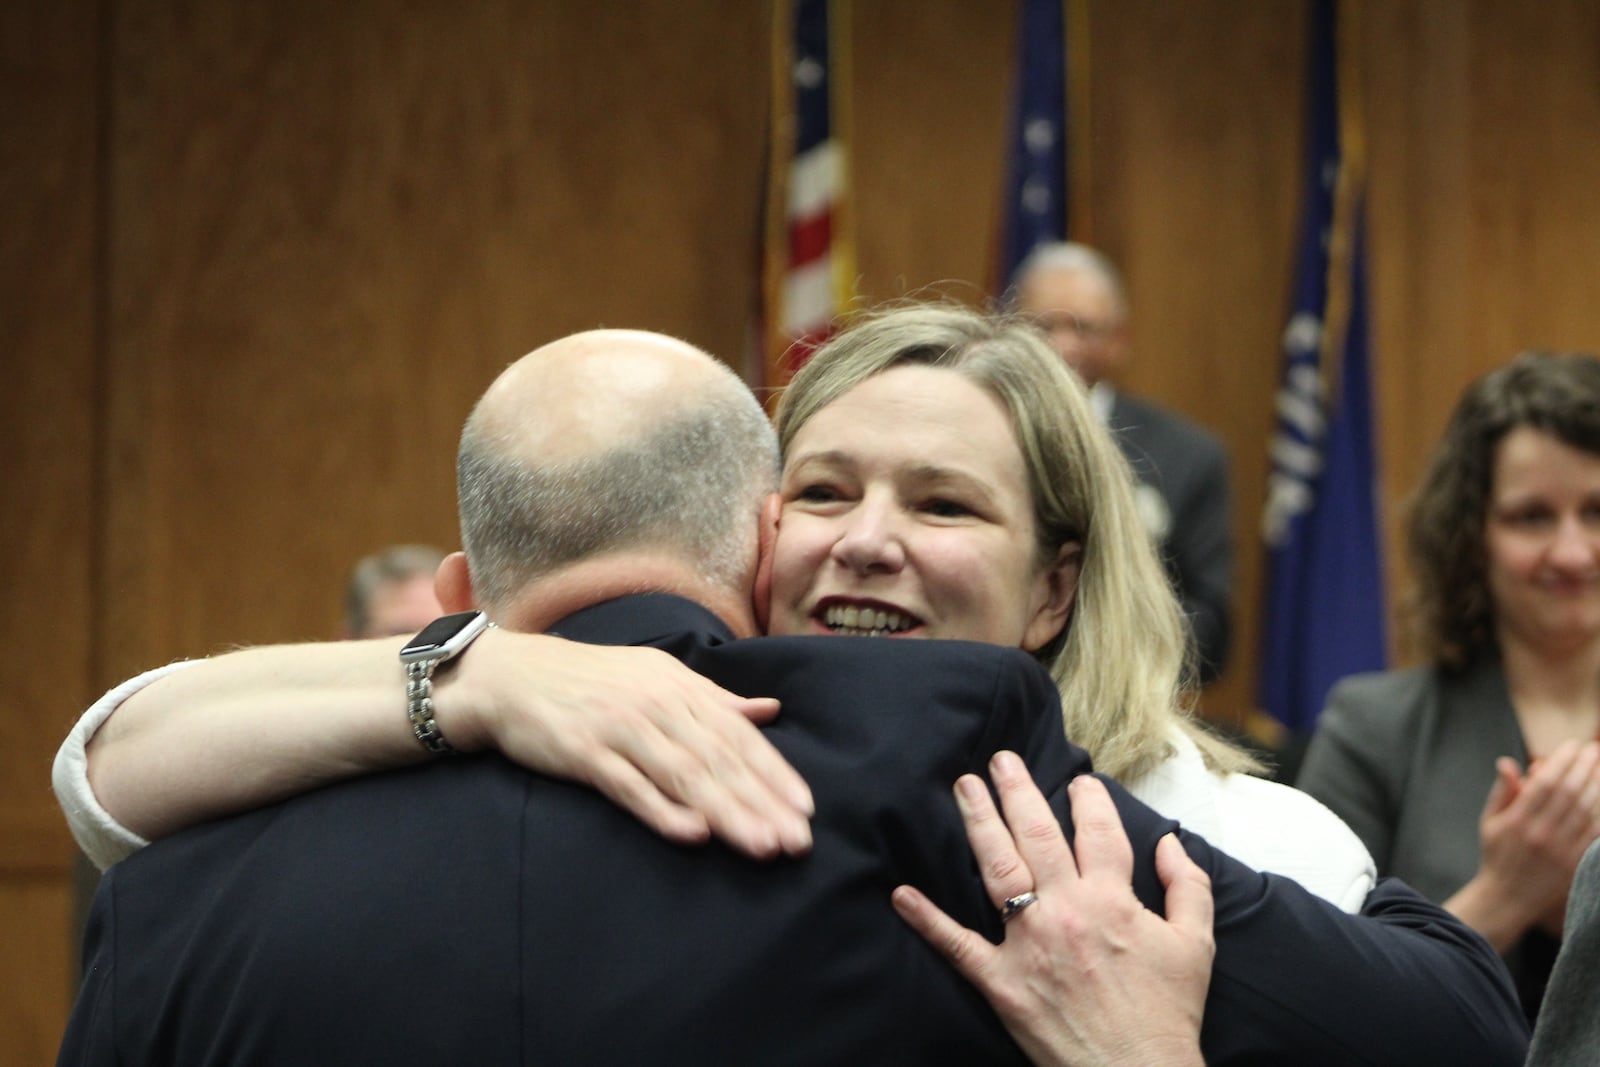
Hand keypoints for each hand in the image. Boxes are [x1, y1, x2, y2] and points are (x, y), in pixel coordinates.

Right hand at [439, 630, 813, 858]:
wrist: (513, 676)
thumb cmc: (594, 681)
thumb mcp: (658, 677)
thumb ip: (715, 699)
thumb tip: (770, 711)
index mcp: (680, 688)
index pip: (738, 735)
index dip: (774, 772)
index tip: (805, 809)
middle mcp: (657, 705)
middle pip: (720, 759)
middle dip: (762, 803)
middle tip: (796, 842)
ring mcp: (621, 729)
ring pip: (684, 775)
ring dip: (727, 812)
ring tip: (761, 846)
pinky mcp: (585, 754)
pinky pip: (630, 786)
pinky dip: (662, 810)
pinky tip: (693, 835)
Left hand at [890, 752, 1212, 1066]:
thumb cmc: (1167, 1014)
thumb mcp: (1196, 945)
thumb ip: (1187, 886)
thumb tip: (1170, 841)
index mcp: (1113, 901)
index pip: (1096, 832)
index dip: (1087, 800)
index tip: (1075, 780)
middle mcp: (1067, 912)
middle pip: (1037, 836)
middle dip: (1016, 792)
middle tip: (999, 761)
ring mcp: (1030, 945)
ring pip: (998, 870)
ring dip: (978, 824)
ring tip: (963, 788)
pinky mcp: (1002, 982)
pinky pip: (958, 946)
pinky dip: (928, 920)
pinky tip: (902, 894)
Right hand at [1475, 740, 1599, 928]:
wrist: (1507, 897)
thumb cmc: (1496, 854)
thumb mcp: (1489, 820)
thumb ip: (1502, 791)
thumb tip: (1508, 763)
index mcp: (1516, 821)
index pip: (1545, 783)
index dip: (1561, 761)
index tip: (1572, 745)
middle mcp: (1540, 834)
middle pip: (1569, 792)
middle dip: (1584, 767)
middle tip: (1594, 749)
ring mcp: (1560, 849)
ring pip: (1586, 810)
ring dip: (1597, 785)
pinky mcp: (1574, 862)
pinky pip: (1594, 832)